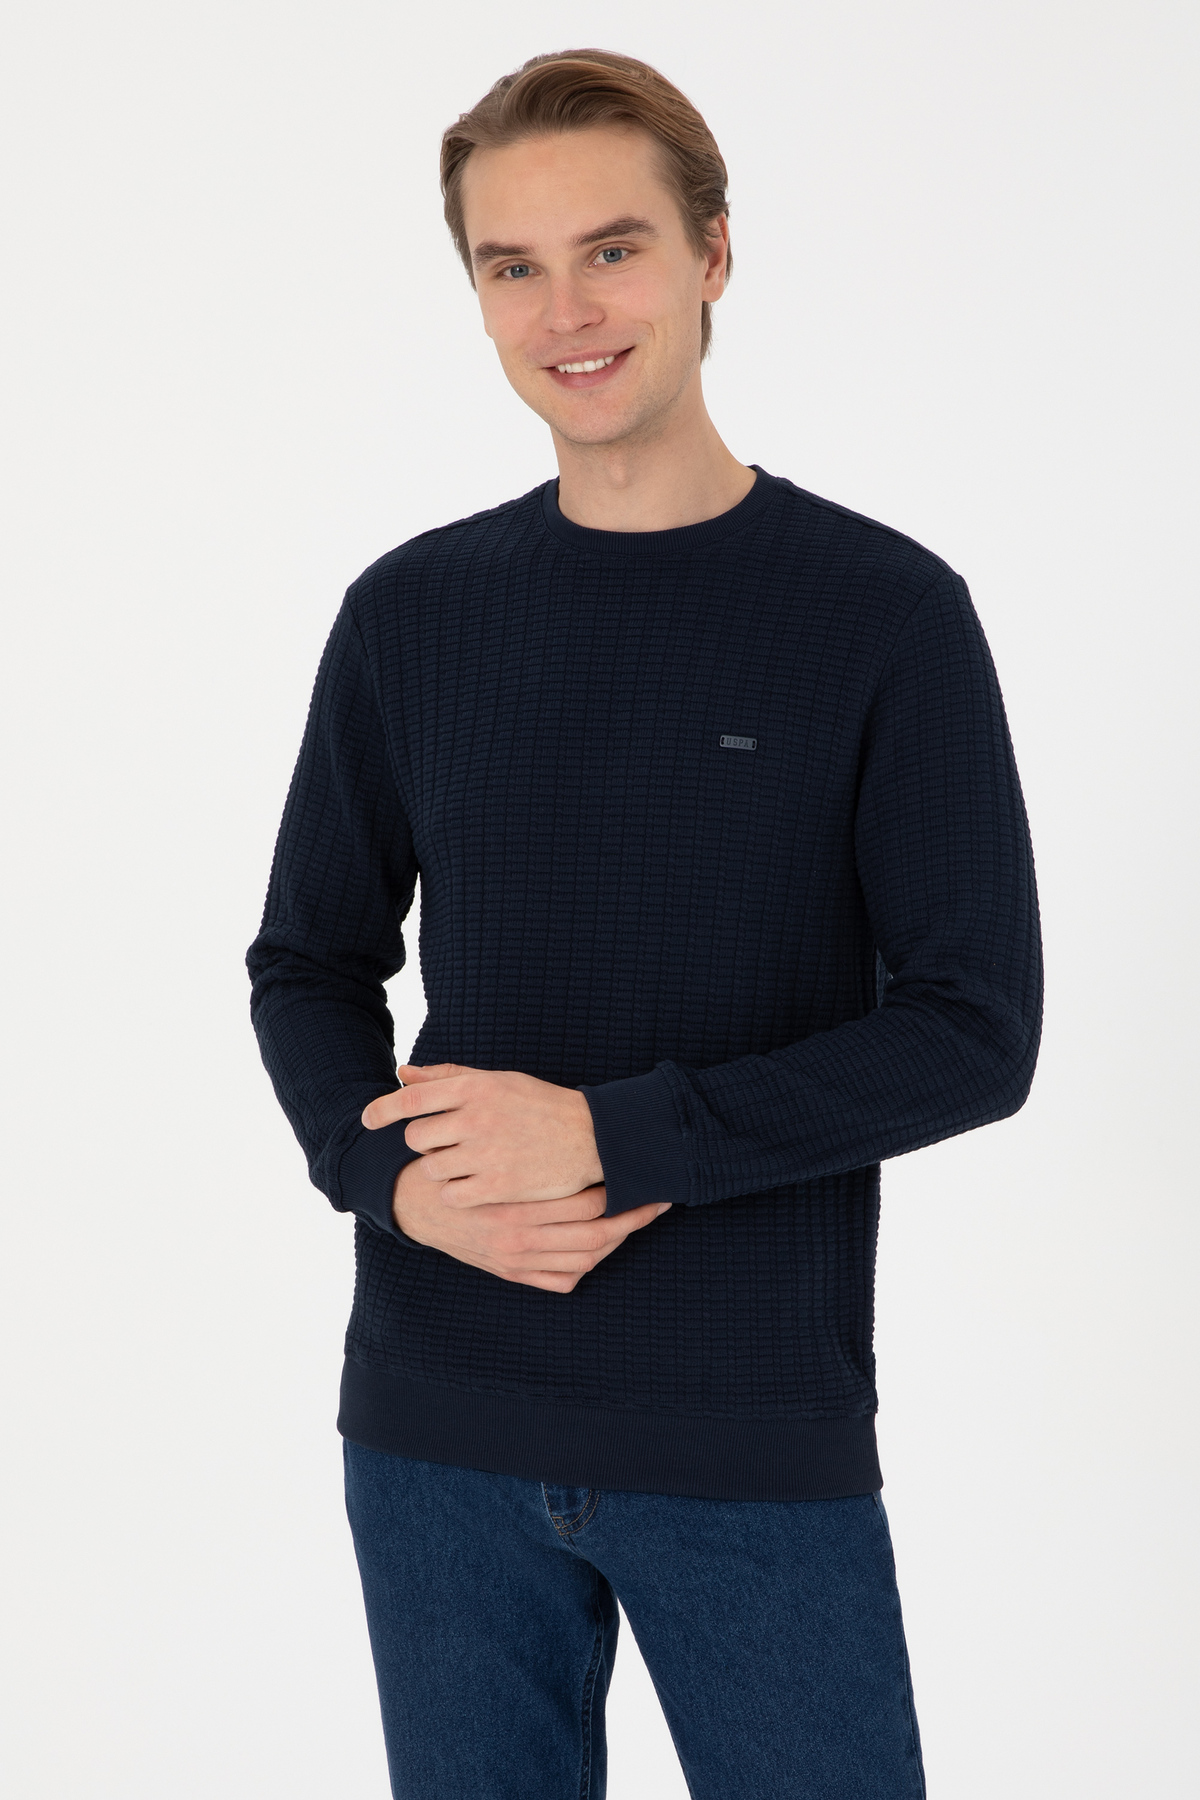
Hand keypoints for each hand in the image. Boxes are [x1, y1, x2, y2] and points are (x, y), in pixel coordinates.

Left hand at [363, 1062, 604, 1205]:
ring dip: (440, 1169)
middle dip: (424, 1142)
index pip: (411, 1098)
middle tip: (445, 1144)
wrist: (589, 1137)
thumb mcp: (496, 1080)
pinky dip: (455, 1193)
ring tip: (462, 1165)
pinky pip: (451, 1195)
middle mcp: (477, 1118)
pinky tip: (471, 1185)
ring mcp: (486, 1154)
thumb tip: (403, 1073)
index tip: (368, 1120)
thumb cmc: (538, 1104)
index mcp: (475, 1087)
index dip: (382, 1110)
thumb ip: (448, 1075)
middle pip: (416, 1137)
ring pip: (431, 1168)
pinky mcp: (497, 1186)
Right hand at [391, 1156, 669, 1292]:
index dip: (620, 1196)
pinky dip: (586, 1267)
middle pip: (594, 1238)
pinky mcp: (511, 1274)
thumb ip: (524, 1142)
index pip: (587, 1207)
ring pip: (583, 1262)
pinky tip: (600, 1247)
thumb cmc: (459, 1164)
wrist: (415, 1202)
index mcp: (514, 1206)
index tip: (638, 1178)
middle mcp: (516, 1240)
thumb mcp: (484, 1144)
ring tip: (634, 1220)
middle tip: (657, 1202)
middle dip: (632, 1221)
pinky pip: (561, 1282)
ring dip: (614, 1244)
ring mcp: (514, 1262)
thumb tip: (582, 1132)